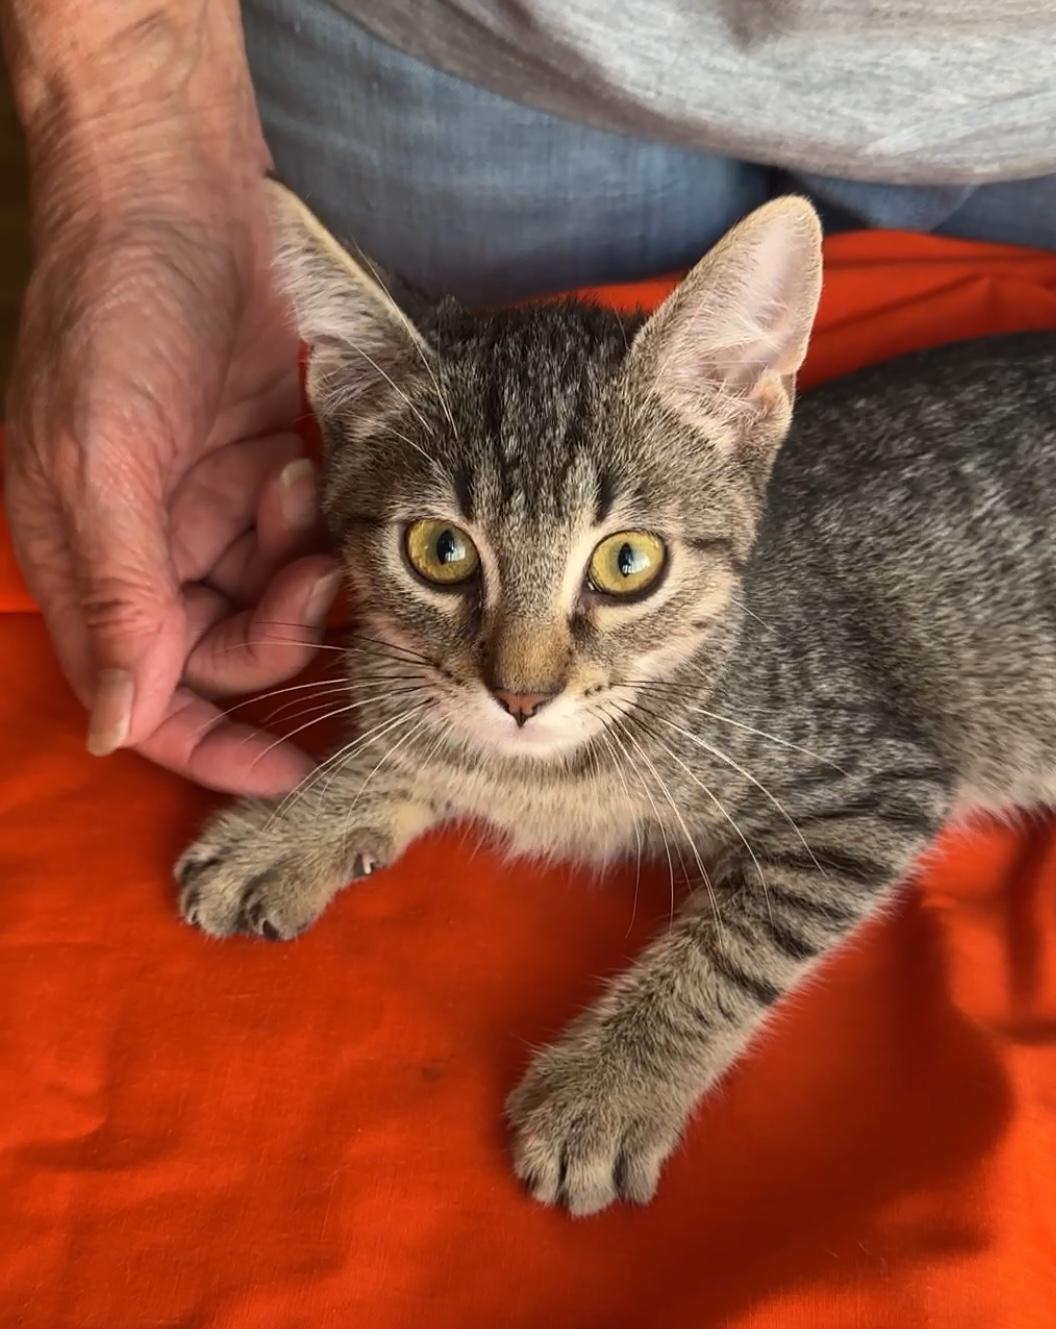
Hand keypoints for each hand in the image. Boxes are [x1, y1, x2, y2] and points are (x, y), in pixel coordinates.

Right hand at [4, 54, 336, 794]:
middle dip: (280, 632)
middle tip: (319, 577)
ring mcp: (213, 509)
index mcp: (91, 560)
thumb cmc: (114, 314)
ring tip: (311, 503)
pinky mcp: (266, 466)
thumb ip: (114, 596)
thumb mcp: (98, 462)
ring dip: (307, 574)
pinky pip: (308, 537)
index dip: (215, 748)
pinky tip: (318, 476)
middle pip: (229, 652)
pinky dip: (323, 526)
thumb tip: (116, 724)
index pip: (152, 695)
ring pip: (278, 596)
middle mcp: (152, 547)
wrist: (170, 189)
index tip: (294, 774)